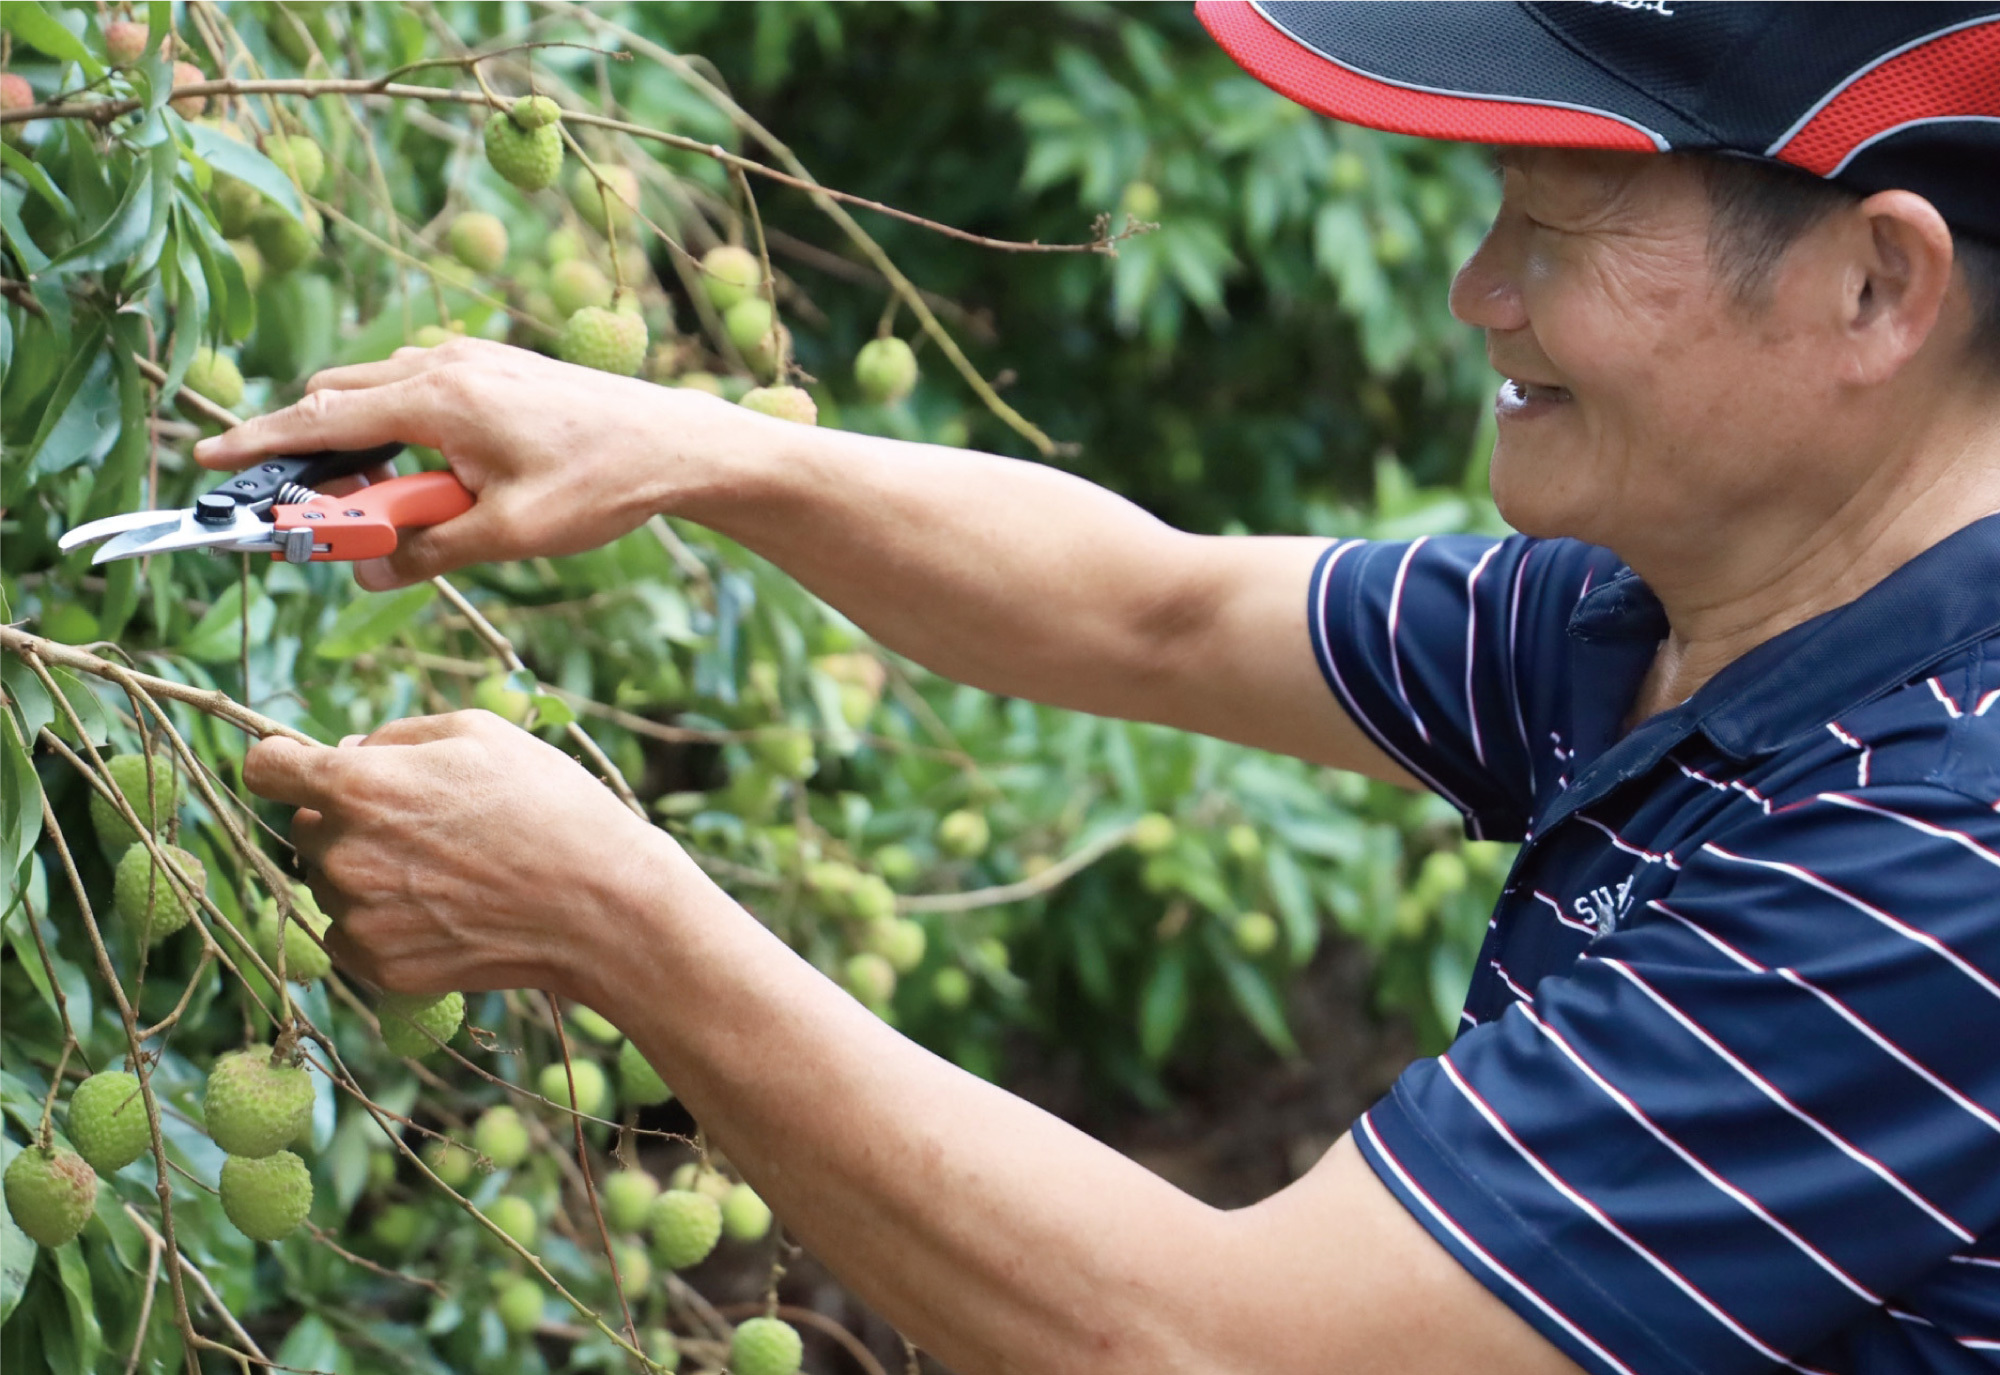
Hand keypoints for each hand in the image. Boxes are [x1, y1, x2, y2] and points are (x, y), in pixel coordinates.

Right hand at [193, 339, 744, 590]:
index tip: (206, 460)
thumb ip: (427, 553)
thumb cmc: (601, 485)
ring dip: (364, 445)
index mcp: (437, 398)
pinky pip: (421, 391)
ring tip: (388, 510)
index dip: (258, 443)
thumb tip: (365, 570)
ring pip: (381, 393)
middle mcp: (445, 364)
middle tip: (311, 516)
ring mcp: (472, 360)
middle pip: (340, 399)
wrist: (677, 443)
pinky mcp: (496, 368)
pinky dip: (403, 430)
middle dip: (312, 453)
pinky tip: (437, 481)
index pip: (321, 419)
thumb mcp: (509, 534)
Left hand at [242, 710, 669, 999]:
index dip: (285, 762)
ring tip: (446, 869)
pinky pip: (349, 933)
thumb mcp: (483, 733)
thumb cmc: (551, 806)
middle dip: (345, 818)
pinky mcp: (378, 966)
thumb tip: (349, 749)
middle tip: (422, 822)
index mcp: (359, 786)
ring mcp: (358, 915)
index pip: (265, 768)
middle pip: (305, 827)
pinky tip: (441, 909)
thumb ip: (398, 733)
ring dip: (365, 871)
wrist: (602, 908)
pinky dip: (381, 920)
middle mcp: (343, 854)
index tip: (306, 768)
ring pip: (329, 882)